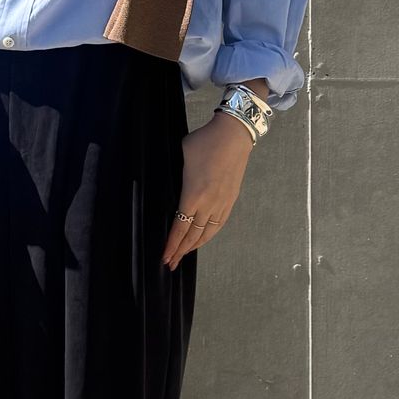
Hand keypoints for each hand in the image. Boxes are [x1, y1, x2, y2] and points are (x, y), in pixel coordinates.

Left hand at [162, 112, 253, 268]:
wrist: (233, 136)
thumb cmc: (204, 142)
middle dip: (180, 251)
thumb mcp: (180, 155)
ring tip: (184, 254)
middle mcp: (208, 204)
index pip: (180, 228)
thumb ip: (174, 175)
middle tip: (170, 263)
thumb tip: (167, 184)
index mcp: (192, 195)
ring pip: (207, 233)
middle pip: (193, 236)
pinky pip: (219, 224)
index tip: (164, 257)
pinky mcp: (231, 200)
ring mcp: (222, 203)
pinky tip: (203, 239)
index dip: (171, 245)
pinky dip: (209, 235)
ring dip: (195, 246)